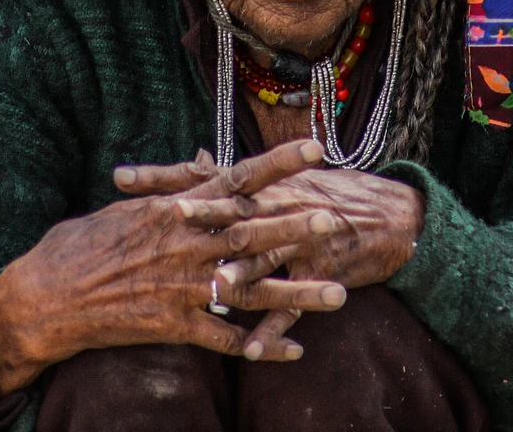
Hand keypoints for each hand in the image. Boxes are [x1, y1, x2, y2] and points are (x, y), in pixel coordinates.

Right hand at [0, 141, 344, 407]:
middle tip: (336, 220)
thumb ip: (176, 187)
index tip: (315, 149)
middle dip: (296, 227)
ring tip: (339, 295)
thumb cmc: (86, 242)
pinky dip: (260, 346)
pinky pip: (226, 338)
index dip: (278, 164)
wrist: (49, 295)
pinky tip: (293, 351)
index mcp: (178, 208)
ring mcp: (182, 286)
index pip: (238, 178)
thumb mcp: (133, 204)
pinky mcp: (174, 324)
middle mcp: (187, 243)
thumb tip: (204, 163)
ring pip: (251, 289)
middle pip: (252, 233)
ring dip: (296, 293)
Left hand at [178, 168, 424, 358]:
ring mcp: (302, 241)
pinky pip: (293, 305)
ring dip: (239, 270)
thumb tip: (194, 161)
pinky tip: (252, 351)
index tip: (121, 176)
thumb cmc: (332, 194)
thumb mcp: (286, 179)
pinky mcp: (320, 273)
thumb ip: (234, 176)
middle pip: (232, 210)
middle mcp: (280, 206)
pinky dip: (273, 328)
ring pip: (265, 257)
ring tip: (212, 284)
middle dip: (199, 214)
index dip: (165, 176)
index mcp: (265, 184)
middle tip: (168, 217)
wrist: (391, 215)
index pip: (205, 176)